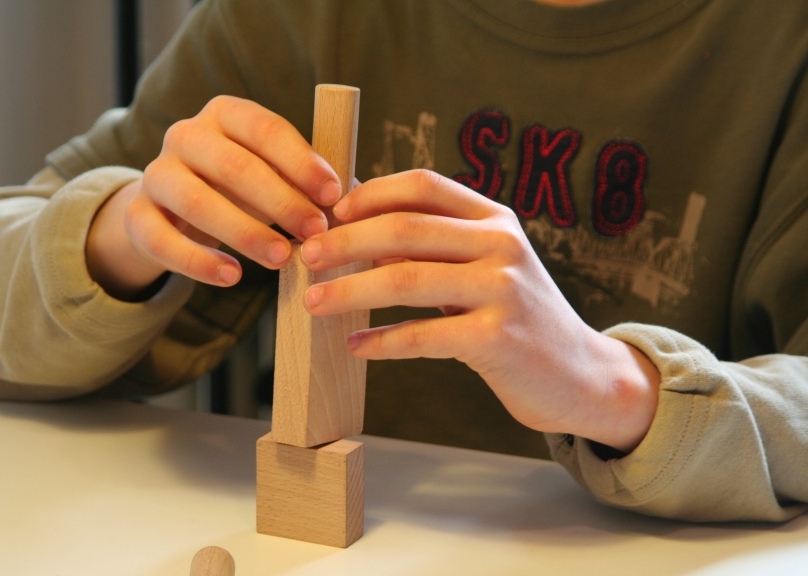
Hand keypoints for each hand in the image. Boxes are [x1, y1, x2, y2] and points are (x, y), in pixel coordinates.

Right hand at [86, 96, 341, 298]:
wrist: (173, 207)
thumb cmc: (242, 188)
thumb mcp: (273, 174)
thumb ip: (308, 182)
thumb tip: (356, 204)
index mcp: (226, 114)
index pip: (266, 129)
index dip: (301, 162)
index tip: (333, 195)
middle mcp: (186, 135)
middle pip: (233, 166)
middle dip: (281, 203)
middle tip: (316, 234)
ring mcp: (156, 173)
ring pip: (197, 202)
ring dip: (245, 233)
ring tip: (282, 259)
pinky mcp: (137, 215)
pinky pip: (162, 240)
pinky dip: (198, 262)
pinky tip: (232, 277)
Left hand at [299, 170, 659, 451]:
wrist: (580, 373)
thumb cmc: (517, 316)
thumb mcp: (487, 265)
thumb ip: (438, 244)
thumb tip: (358, 229)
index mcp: (495, 219)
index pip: (424, 185)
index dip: (371, 193)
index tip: (331, 212)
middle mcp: (501, 245)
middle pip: (404, 228)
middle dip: (345, 241)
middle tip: (307, 257)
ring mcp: (502, 290)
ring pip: (405, 280)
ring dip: (349, 291)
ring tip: (314, 303)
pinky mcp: (497, 339)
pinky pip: (421, 336)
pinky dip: (380, 342)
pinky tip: (356, 346)